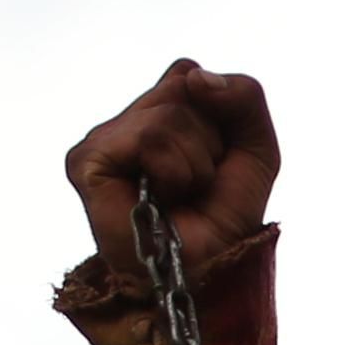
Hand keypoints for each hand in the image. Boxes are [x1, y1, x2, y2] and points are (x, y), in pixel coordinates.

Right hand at [64, 60, 276, 285]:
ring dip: (195, 163)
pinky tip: (160, 198)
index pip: (190, 73)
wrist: (207, 270)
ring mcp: (102, 140)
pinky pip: (151, 136)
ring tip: (179, 195)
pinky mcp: (87, 159)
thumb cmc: (225, 217)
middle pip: (184, 87)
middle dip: (211, 141)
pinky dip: (174, 172)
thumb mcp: (257, 149)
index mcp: (156, 113)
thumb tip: (195, 77)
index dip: (220, 117)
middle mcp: (125, 122)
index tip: (216, 162)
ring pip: (171, 113)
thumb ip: (245, 96)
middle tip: (197, 184)